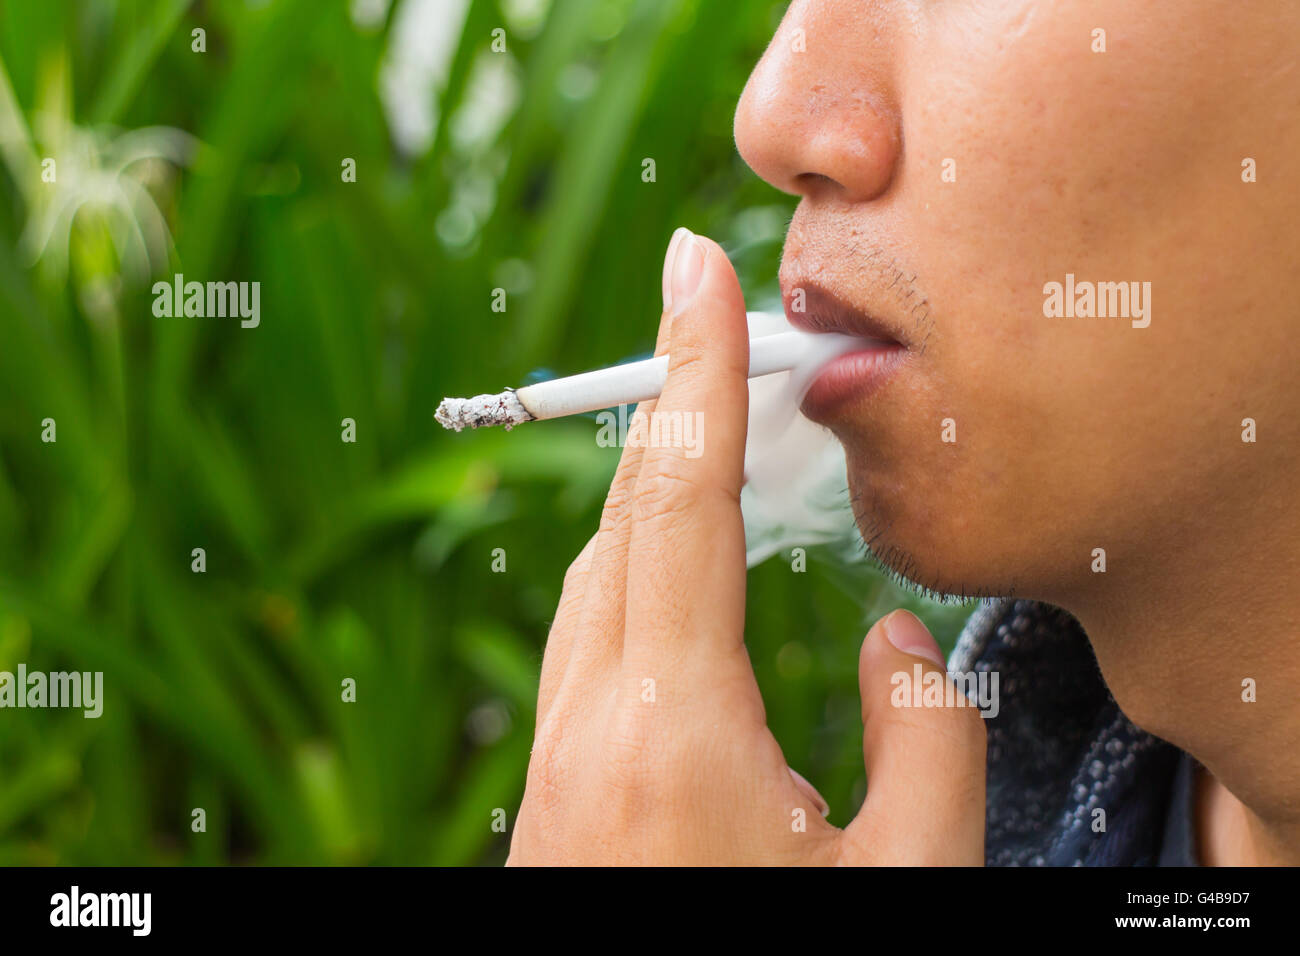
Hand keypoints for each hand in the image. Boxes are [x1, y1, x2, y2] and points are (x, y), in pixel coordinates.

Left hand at [507, 228, 985, 864]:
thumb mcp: (907, 875)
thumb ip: (924, 740)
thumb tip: (890, 640)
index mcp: (670, 726)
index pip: (682, 495)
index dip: (696, 366)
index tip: (694, 263)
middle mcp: (587, 727)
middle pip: (625, 521)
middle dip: (675, 413)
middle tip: (720, 336)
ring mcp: (552, 767)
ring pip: (591, 581)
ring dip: (649, 498)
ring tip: (709, 447)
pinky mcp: (549, 802)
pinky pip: (581, 645)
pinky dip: (627, 580)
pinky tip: (667, 587)